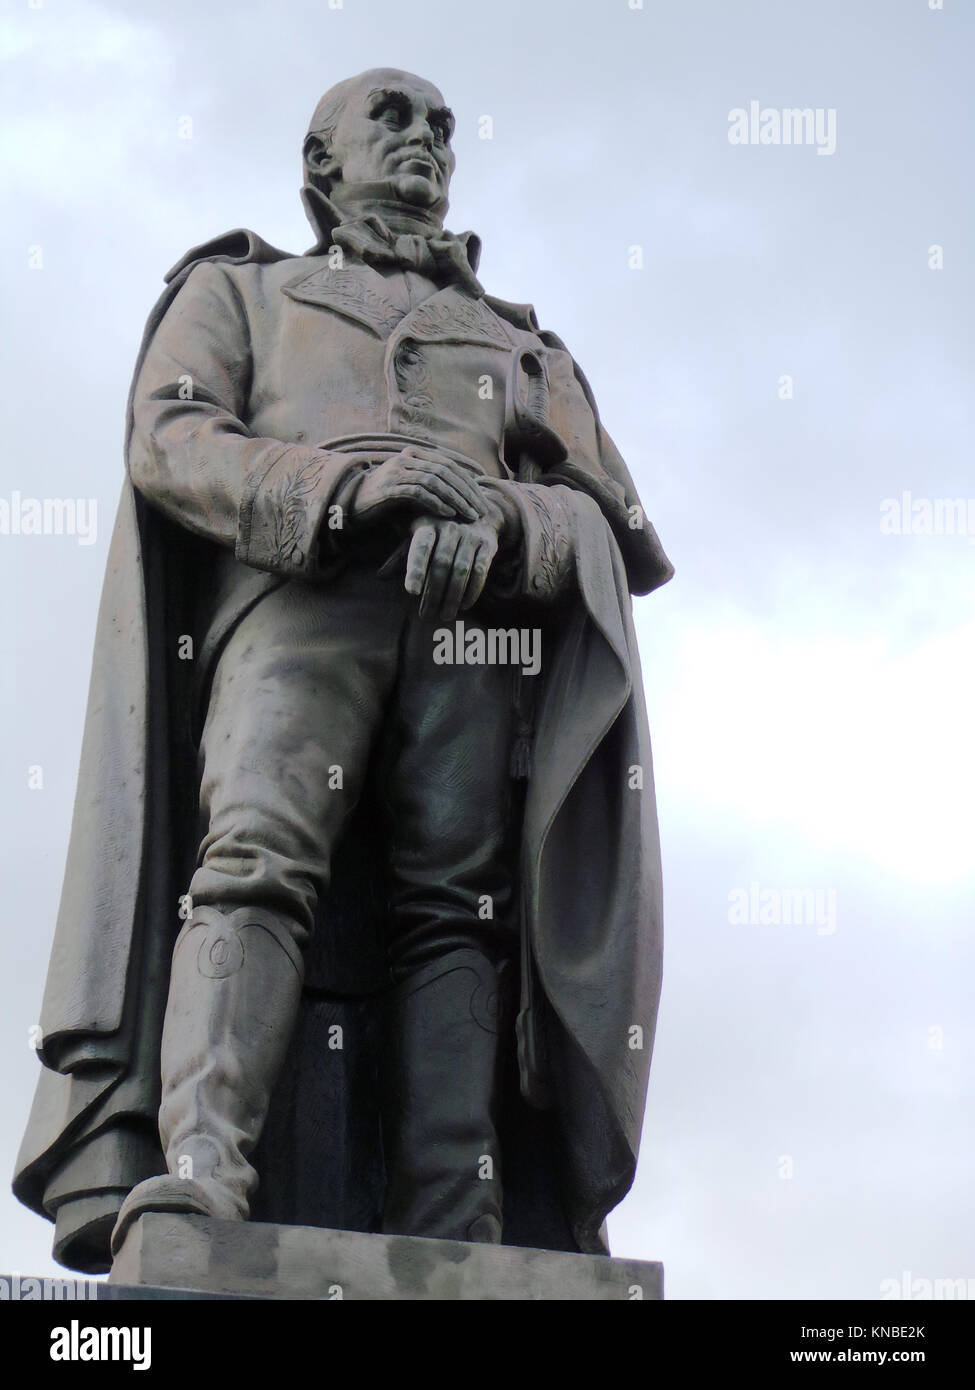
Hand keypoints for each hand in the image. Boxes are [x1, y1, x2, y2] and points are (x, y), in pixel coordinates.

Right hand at [348, 445, 487, 527]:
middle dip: (467, 493)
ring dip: (456, 499)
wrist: (350, 504)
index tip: (482, 501)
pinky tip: (449, 515)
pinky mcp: (389, 487)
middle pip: (446, 472)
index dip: (468, 483)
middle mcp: (406, 460)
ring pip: (435, 481)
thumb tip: (462, 497)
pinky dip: (436, 503)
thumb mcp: (410, 490)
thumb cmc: (384, 501)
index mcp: (414, 457)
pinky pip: (419, 492)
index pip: (449, 466)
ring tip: (469, 515)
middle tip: (481, 511)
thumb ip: (431, 488)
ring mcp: (397, 471)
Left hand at [402, 505, 504, 620]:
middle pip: (441, 564)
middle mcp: (450, 527)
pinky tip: (464, 605)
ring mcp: (470, 535)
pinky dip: (472, 590)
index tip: (412, 592)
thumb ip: (401, 556)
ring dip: (452, 597)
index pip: (420, 548)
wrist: (476, 512)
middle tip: (426, 615)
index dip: (416, 569)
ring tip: (445, 616)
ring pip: (461, 570)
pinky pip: (480, 571)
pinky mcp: (488, 544)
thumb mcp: (418, 536)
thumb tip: (381, 576)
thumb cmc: (439, 530)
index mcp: (428, 525)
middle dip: (433, 593)